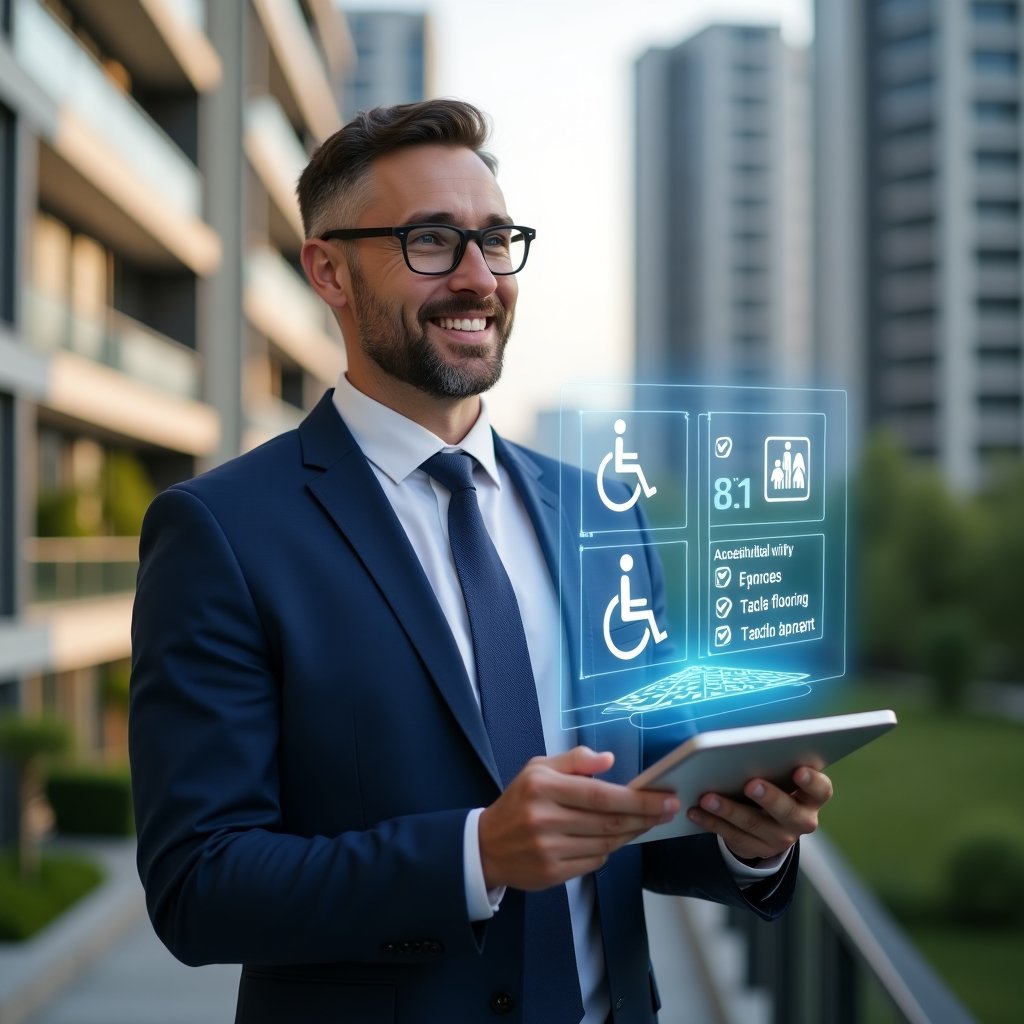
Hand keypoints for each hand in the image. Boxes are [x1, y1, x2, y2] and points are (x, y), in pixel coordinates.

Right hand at [478, 746, 679, 890]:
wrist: (486, 846)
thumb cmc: (518, 801)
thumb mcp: (538, 768)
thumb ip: (574, 760)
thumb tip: (608, 760)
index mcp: (544, 787)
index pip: (601, 794)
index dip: (637, 799)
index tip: (663, 798)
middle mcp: (545, 818)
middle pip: (609, 821)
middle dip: (645, 816)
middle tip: (667, 810)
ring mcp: (549, 848)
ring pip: (606, 842)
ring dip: (632, 833)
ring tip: (646, 822)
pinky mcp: (552, 873)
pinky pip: (595, 861)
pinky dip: (609, 849)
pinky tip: (614, 839)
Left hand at [685, 766, 832, 862]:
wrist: (770, 825)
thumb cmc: (776, 786)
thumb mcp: (782, 777)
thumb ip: (774, 765)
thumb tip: (746, 742)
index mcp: (812, 797)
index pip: (821, 790)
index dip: (812, 782)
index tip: (799, 770)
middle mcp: (801, 820)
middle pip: (788, 812)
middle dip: (768, 797)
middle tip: (750, 784)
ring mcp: (779, 838)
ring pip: (754, 825)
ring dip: (729, 810)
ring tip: (707, 798)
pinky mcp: (756, 848)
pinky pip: (731, 836)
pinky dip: (711, 822)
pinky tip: (694, 811)